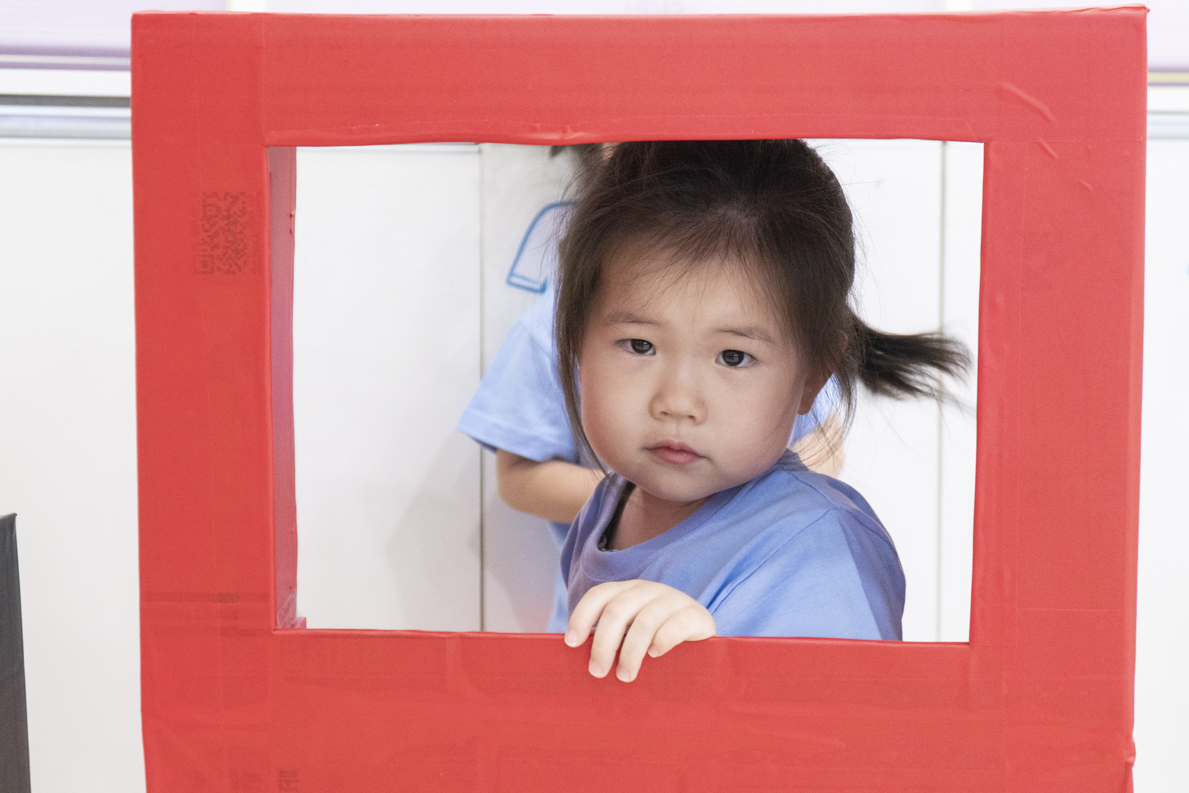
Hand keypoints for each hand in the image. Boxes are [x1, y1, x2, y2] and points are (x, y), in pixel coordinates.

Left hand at [563, 580, 715, 681]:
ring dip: (631, 652)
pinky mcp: (695, 615)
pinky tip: (655, 656)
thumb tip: (575, 667)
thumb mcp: (630, 635)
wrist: (702, 639)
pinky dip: (662, 641)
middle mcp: (648, 590)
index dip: (582, 616)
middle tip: (598, 672)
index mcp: (627, 592)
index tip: (571, 643)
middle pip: (617, 610)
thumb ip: (610, 641)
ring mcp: (673, 599)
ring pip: (644, 621)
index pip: (599, 595)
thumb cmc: (656, 642)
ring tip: (625, 676)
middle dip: (604, 643)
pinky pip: (675, 625)